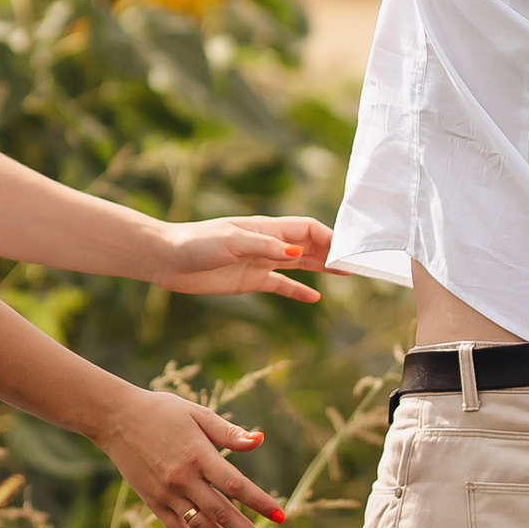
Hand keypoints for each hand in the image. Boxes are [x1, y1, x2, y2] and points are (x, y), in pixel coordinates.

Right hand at [99, 386, 287, 527]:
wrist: (116, 418)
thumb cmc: (162, 411)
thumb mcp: (198, 414)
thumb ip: (229, 432)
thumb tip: (260, 440)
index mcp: (198, 454)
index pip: (236, 485)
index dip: (260, 502)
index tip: (282, 517)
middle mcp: (183, 478)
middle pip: (222, 513)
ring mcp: (167, 494)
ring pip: (202, 527)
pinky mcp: (154, 502)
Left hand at [165, 213, 336, 303]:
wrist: (168, 259)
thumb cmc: (196, 243)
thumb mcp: (231, 241)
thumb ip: (264, 247)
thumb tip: (296, 253)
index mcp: (265, 228)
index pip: (306, 229)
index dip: (329, 237)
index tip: (349, 249)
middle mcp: (267, 243)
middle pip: (308, 246)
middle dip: (333, 252)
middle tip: (360, 263)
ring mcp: (260, 262)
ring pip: (300, 264)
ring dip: (323, 268)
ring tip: (348, 274)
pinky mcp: (250, 280)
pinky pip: (281, 285)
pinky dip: (298, 291)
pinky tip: (315, 298)